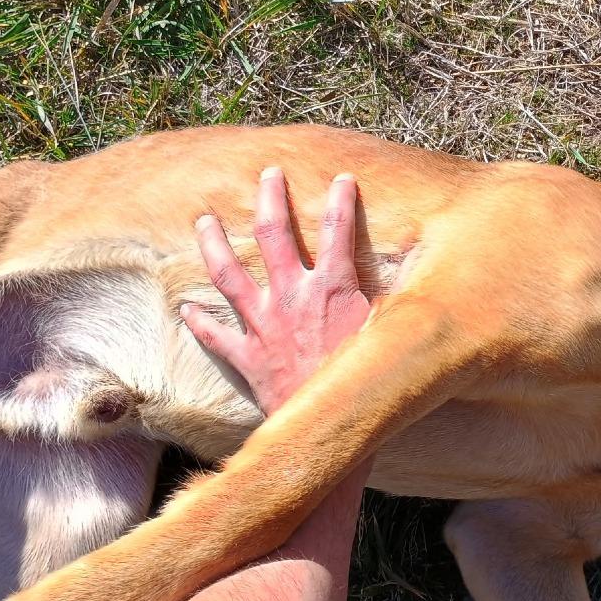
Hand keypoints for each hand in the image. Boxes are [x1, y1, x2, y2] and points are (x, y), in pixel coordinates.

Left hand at [181, 169, 370, 414]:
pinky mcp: (248, 357)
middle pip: (274, 236)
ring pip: (230, 275)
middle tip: (268, 175)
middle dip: (271, 200)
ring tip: (202, 220)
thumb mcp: (387, 334)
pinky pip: (217, 336)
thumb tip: (415, 282)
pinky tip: (186, 308)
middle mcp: (293, 298)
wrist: (331, 426)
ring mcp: (264, 326)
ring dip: (214, 245)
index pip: (338, 230)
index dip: (341, 200)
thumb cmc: (366, 381)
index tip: (342, 178)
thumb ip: (387, 303)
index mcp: (332, 289)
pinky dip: (199, 323)